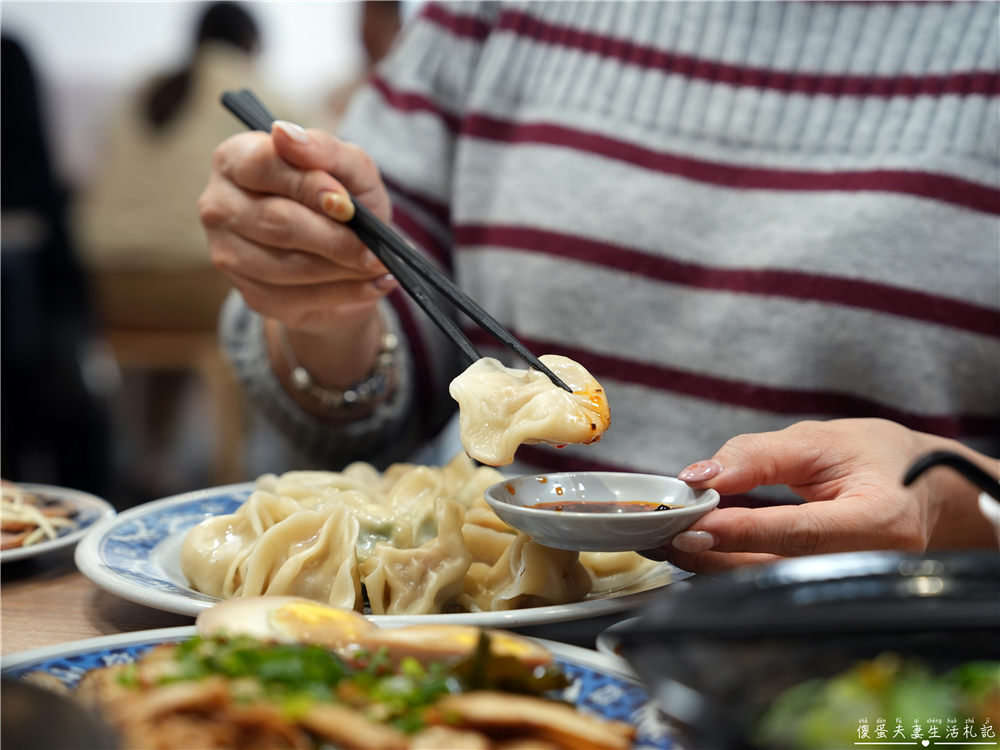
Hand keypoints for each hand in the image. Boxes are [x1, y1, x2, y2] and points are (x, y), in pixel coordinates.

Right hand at [199, 120, 395, 334]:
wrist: (344, 255)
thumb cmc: (342, 199)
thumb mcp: (348, 167)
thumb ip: (324, 149)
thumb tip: (286, 134)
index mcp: (236, 159)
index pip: (263, 166)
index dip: (308, 185)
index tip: (346, 204)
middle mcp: (219, 205)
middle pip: (276, 223)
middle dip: (334, 238)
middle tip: (375, 249)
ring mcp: (228, 253)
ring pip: (288, 266)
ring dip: (342, 269)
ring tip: (377, 265)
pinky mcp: (249, 293)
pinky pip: (298, 298)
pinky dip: (344, 293)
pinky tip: (371, 284)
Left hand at [643, 419, 997, 573]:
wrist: (922, 491)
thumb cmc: (880, 459)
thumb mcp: (822, 439)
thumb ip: (758, 455)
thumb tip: (699, 477)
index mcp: (879, 520)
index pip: (799, 533)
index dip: (742, 532)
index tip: (693, 524)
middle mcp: (866, 564)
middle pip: (775, 569)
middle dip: (711, 554)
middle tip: (660, 533)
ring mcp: (846, 586)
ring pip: (767, 583)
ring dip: (711, 565)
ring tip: (665, 539)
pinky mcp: (825, 591)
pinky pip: (771, 583)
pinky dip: (729, 567)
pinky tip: (695, 550)